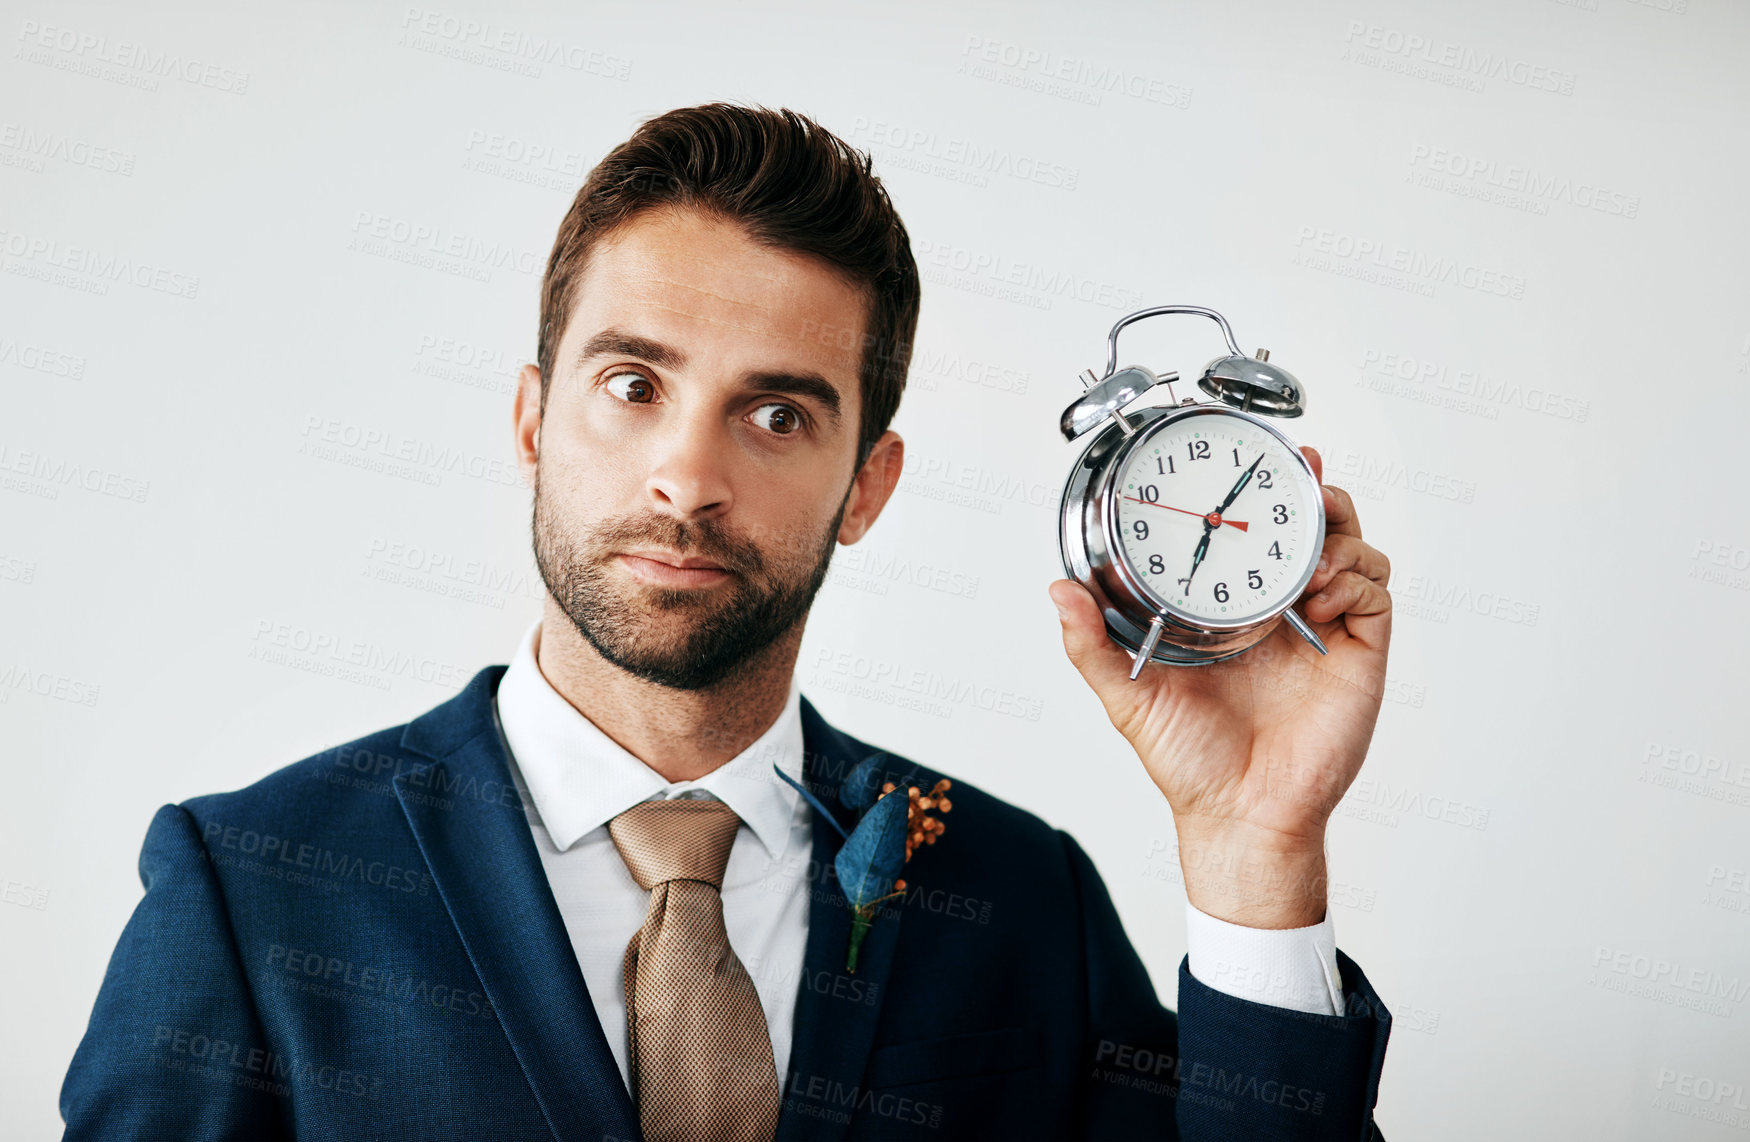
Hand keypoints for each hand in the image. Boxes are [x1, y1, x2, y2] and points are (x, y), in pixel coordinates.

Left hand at [1048, 446, 1391, 927]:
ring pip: (1354, 547)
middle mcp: (1284, 609)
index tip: (1248, 456)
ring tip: (1303, 548)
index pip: (1254, 533)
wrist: (1237, 814)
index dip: (1259, 492)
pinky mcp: (1359, 654)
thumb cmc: (1188, 760)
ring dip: (1334, 531)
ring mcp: (1326, 628)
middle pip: (1315, 525)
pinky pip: (1375, 593)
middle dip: (1311, 490)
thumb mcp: (1126, 694)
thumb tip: (1057, 590)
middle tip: (1297, 468)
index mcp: (1234, 608)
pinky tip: (1320, 591)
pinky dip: (1355, 576)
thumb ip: (1090, 642)